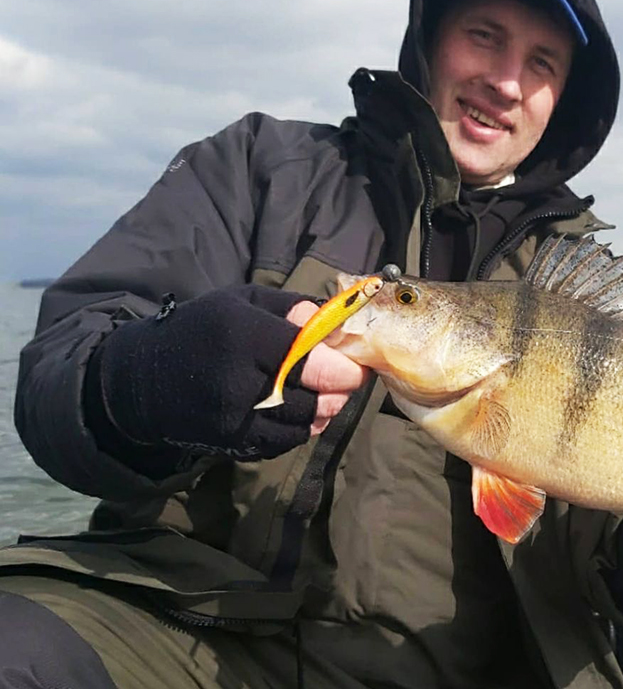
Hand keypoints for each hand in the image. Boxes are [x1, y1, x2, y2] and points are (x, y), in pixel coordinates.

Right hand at [89, 284, 366, 460]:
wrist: (142, 379)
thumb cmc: (203, 329)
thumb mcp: (243, 301)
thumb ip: (291, 309)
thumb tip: (335, 322)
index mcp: (243, 335)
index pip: (308, 360)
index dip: (342, 369)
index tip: (358, 367)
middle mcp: (238, 379)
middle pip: (310, 397)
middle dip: (340, 393)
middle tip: (350, 384)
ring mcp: (232, 417)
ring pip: (300, 424)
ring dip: (325, 413)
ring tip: (332, 398)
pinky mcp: (229, 442)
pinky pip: (281, 443)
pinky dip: (301, 431)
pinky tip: (308, 416)